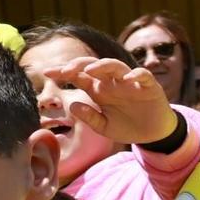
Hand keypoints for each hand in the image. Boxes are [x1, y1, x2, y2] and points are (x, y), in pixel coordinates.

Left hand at [40, 57, 176, 145]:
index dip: (63, 72)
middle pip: (93, 66)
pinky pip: (142, 75)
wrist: (153, 134)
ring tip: (90, 70)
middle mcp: (112, 83)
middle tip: (65, 71)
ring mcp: (130, 82)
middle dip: (78, 65)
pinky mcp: (149, 85)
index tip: (46, 72)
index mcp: (99, 91)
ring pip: (115, 66)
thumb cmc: (127, 127)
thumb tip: (73, 105)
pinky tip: (128, 79)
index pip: (78, 76)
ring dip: (103, 65)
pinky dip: (136, 75)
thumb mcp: (104, 127)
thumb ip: (90, 117)